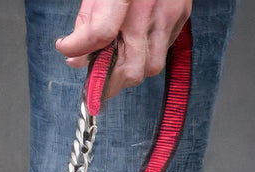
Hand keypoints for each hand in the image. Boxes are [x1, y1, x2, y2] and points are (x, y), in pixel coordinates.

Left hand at [56, 0, 191, 98]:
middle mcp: (147, 7)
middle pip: (131, 69)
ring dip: (133, 71)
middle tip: (100, 77)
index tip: (73, 59)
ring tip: (121, 60)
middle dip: (113, 81)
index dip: (82, 52)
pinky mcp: (181, 15)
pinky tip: (139, 42)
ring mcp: (168, 14)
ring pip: (151, 67)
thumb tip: (74, 58)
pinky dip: (148, 55)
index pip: (100, 33)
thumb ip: (86, 23)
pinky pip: (164, 50)